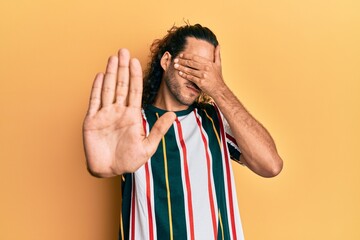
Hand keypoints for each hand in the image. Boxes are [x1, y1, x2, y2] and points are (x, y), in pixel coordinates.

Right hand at [83, 49, 175, 176]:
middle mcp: (118, 112)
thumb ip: (158, 130)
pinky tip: (100, 75)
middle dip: (122, 68)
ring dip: (110, 73)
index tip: (136, 61)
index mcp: (132, 116)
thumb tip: (173, 115)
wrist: (109, 171)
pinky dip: (96, 88)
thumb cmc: (128, 161)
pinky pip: (94, 101)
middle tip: (123, 51)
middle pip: (121, 85)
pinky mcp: (91, 120)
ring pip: (108, 89)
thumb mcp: (147, 147)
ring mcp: (104, 115)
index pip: (135, 91)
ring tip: (112, 58)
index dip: (135, 76)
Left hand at [173, 45, 225, 97]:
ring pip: (189, 70)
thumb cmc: (218, 77)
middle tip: (175, 60)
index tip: (181, 55)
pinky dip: (184, 75)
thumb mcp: (218, 65)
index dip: (187, 56)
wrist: (219, 89)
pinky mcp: (200, 82)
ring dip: (181, 68)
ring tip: (175, 66)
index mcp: (208, 63)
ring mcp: (203, 75)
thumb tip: (218, 45)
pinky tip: (180, 73)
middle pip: (191, 63)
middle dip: (182, 61)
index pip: (195, 57)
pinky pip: (190, 77)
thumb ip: (217, 55)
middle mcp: (205, 68)